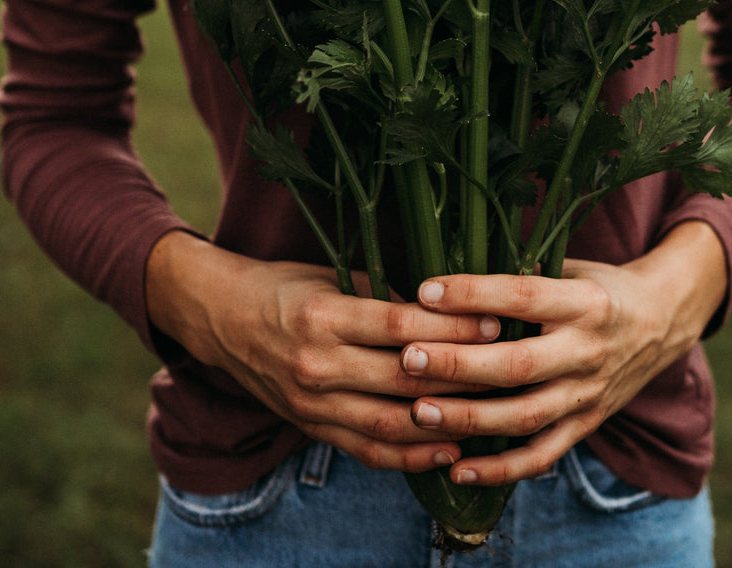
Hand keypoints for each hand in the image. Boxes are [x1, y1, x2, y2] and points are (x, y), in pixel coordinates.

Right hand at [144, 231, 500, 472]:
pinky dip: (411, 456)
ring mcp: (313, 403)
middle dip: (462, 373)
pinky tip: (448, 450)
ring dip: (445, 422)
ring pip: (391, 422)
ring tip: (490, 415)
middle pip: (403, 377)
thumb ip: (385, 295)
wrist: (223, 319)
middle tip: (508, 367)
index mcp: (323, 315)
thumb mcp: (332, 276)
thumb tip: (448, 309)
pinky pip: (369, 451)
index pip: (400, 325)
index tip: (494, 320)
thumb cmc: (286, 287)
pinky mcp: (312, 428)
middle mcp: (317, 364)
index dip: (451, 326)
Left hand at [399, 221, 727, 484]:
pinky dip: (499, 470)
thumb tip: (451, 268)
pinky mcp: (586, 425)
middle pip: (519, 365)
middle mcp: (588, 350)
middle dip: (459, 364)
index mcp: (584, 301)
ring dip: (469, 420)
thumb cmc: (598, 284)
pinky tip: (456, 470)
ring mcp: (588, 394)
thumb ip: (522, 272)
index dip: (474, 295)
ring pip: (525, 417)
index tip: (426, 291)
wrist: (663, 319)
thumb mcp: (571, 265)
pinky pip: (540, 456)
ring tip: (417, 412)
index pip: (522, 297)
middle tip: (408, 357)